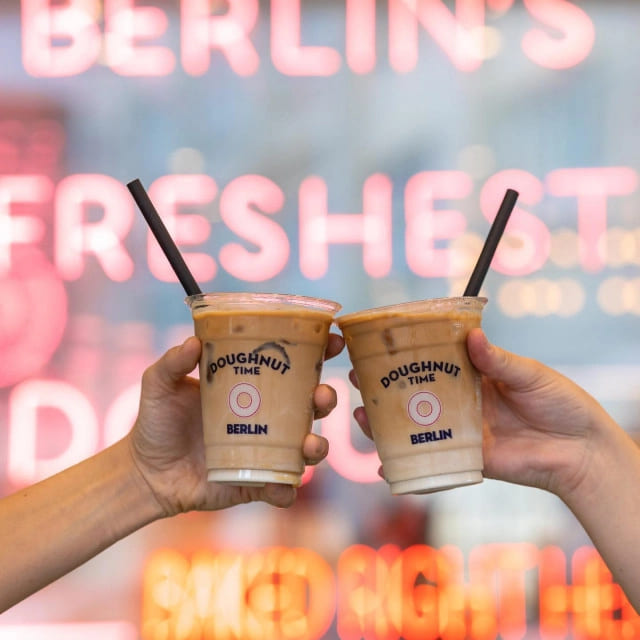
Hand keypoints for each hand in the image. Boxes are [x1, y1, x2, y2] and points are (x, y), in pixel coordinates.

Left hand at [127, 333, 343, 515]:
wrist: (145, 473)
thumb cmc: (156, 422)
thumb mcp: (158, 385)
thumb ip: (172, 363)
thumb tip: (192, 343)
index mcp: (251, 387)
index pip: (292, 366)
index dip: (318, 353)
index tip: (335, 341)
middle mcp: (266, 417)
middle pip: (310, 406)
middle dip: (326, 398)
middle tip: (321, 394)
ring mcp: (264, 451)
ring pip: (306, 448)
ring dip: (317, 445)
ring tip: (309, 444)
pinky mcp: (256, 483)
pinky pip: (282, 488)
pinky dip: (287, 488)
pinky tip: (282, 485)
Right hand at [350, 328, 611, 499]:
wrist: (581, 451)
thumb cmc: (560, 403)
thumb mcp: (529, 375)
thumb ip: (499, 360)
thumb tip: (472, 336)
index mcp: (473, 376)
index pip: (431, 363)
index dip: (404, 356)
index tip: (377, 346)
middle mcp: (460, 403)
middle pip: (414, 394)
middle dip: (382, 389)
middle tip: (357, 379)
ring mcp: (461, 432)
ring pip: (415, 427)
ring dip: (385, 424)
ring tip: (362, 417)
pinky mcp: (467, 459)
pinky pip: (432, 462)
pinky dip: (407, 465)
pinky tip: (384, 464)